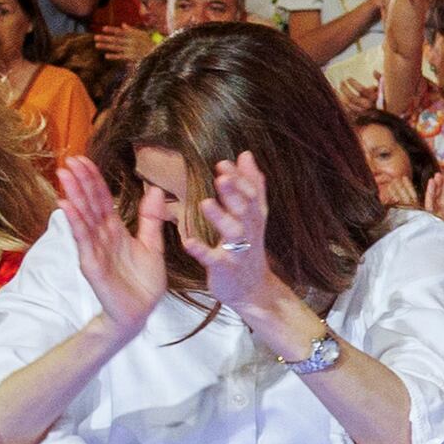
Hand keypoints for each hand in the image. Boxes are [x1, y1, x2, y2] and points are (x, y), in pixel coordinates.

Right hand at [62, 159, 183, 334]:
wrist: (140, 312)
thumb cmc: (143, 281)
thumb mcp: (152, 245)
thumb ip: (150, 218)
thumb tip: (156, 189)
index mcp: (115, 231)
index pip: (102, 200)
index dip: (94, 180)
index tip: (83, 160)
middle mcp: (102, 237)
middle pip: (89, 204)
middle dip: (80, 182)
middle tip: (69, 160)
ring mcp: (94, 249)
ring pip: (83, 218)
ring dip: (74, 196)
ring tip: (65, 176)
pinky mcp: (91, 264)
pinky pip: (83, 240)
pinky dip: (76, 223)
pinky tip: (67, 206)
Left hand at [197, 151, 282, 325]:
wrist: (252, 288)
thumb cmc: (248, 247)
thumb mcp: (254, 215)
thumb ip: (251, 185)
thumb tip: (246, 155)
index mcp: (254, 217)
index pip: (251, 193)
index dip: (240, 179)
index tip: (224, 163)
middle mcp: (249, 231)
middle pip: (245, 209)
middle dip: (234, 193)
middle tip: (221, 176)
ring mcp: (239, 251)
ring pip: (233, 232)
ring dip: (221, 218)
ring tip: (205, 203)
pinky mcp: (226, 269)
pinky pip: (214, 260)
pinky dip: (203, 251)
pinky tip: (189, 242)